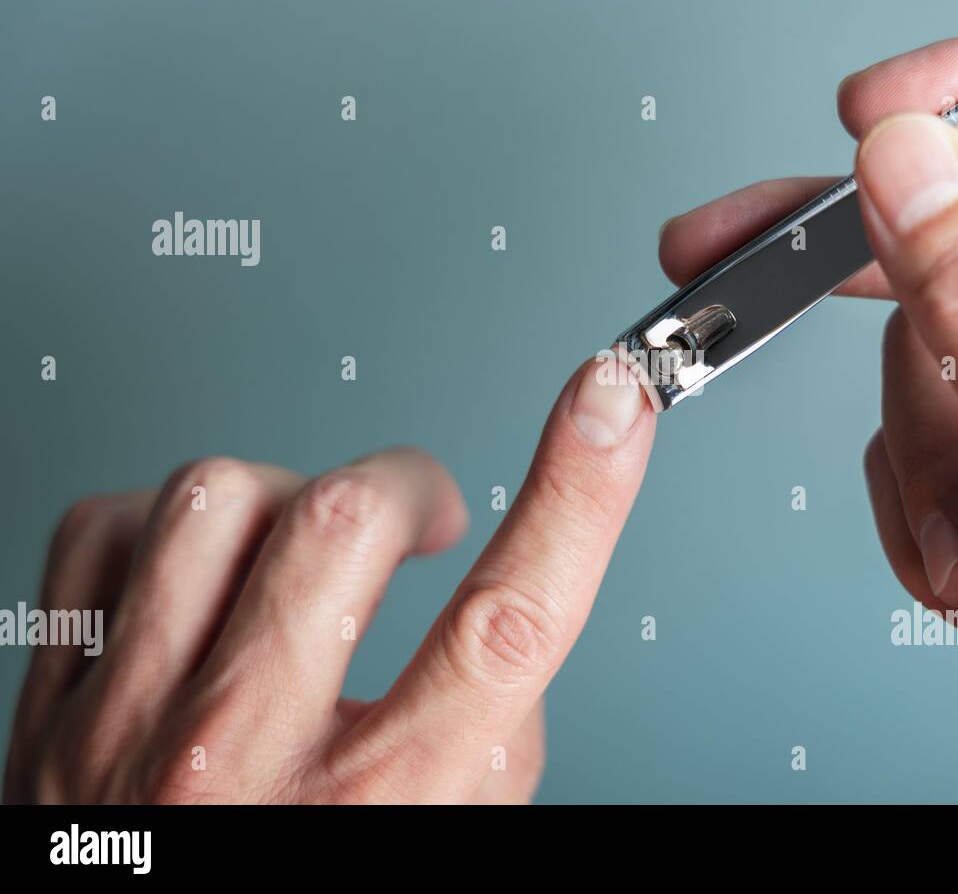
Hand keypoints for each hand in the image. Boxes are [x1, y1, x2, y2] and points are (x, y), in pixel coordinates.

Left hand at [4, 359, 651, 802]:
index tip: (615, 400)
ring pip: (218, 498)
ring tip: (310, 546)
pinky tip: (207, 568)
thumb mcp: (446, 845)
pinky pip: (103, 531)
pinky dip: (172, 525)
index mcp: (378, 811)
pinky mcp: (47, 714)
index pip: (512, 616)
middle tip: (425, 518)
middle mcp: (246, 767)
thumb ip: (488, 740)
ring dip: (294, 499)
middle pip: (347, 519)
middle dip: (410, 488)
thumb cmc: (313, 891)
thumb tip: (488, 625)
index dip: (579, 490)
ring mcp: (130, 733)